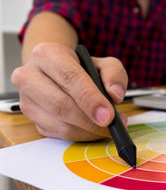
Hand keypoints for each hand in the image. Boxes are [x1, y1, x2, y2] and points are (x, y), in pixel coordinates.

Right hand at [11, 43, 127, 140]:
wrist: (57, 72)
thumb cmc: (81, 67)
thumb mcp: (104, 63)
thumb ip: (114, 74)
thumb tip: (115, 94)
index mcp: (47, 54)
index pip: (69, 78)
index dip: (91, 99)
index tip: (108, 115)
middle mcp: (29, 76)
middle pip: (61, 105)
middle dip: (90, 120)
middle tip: (111, 125)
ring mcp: (26, 100)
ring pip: (59, 124)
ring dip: (88, 131)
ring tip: (108, 127)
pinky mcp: (31, 118)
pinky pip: (58, 134)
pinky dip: (81, 135)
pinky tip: (94, 129)